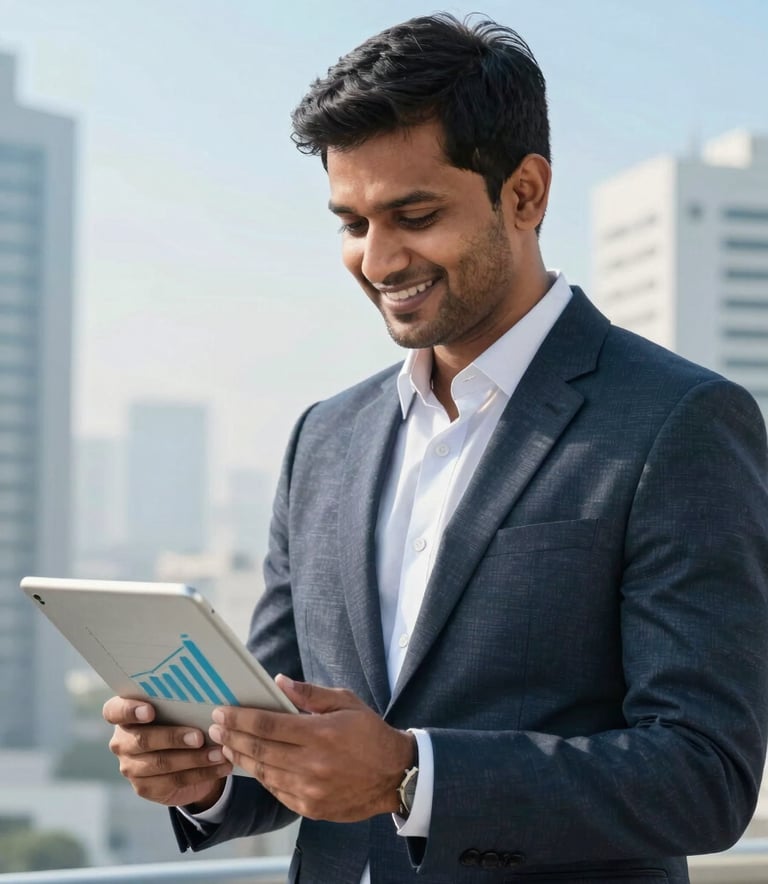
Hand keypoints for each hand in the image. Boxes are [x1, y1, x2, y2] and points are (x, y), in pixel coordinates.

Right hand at [103, 696, 232, 809]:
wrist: (185, 757)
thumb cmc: (181, 720)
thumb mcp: (179, 709)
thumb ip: (181, 702)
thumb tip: (205, 695)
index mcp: (124, 715)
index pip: (114, 711)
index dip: (129, 710)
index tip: (150, 711)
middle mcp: (122, 741)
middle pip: (142, 740)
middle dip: (173, 738)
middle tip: (199, 737)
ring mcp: (131, 766)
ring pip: (161, 763)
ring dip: (194, 759)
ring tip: (218, 754)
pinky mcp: (144, 787)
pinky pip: (174, 781)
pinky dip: (201, 773)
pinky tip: (220, 766)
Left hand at [208, 675, 414, 822]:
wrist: (395, 775)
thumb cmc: (370, 733)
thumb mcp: (346, 703)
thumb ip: (311, 694)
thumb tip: (279, 681)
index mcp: (321, 733)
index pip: (269, 725)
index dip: (241, 718)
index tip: (222, 712)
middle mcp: (312, 763)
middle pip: (260, 750)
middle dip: (233, 736)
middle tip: (215, 726)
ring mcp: (310, 789)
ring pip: (265, 772)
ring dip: (242, 757)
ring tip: (227, 744)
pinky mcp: (310, 808)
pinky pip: (277, 791)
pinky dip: (262, 776)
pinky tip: (253, 764)